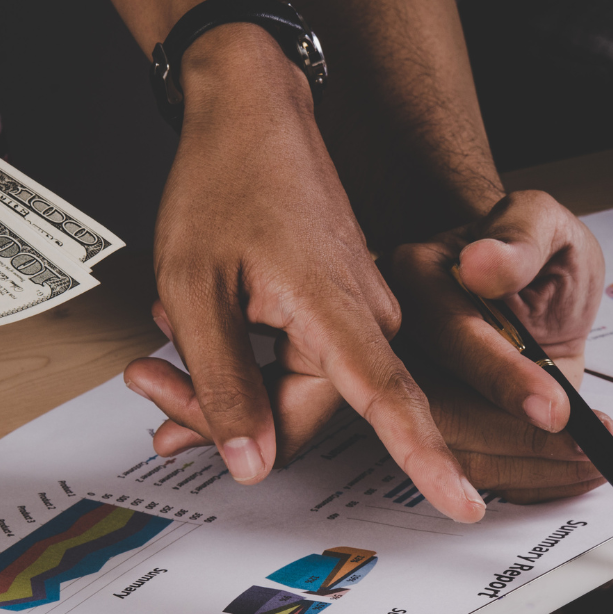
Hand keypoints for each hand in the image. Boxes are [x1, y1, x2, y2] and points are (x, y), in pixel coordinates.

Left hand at [118, 26, 481, 519]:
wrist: (249, 108)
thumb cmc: (226, 179)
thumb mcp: (195, 289)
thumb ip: (223, 384)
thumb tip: (250, 464)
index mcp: (338, 311)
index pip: (393, 405)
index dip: (427, 462)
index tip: (463, 505)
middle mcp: (365, 317)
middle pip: (299, 414)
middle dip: (221, 414)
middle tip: (149, 383)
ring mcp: (355, 311)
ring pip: (288, 391)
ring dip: (222, 386)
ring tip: (158, 352)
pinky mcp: (338, 306)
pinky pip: (292, 362)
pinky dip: (240, 361)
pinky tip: (192, 336)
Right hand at [384, 190, 612, 501]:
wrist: (532, 286)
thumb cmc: (532, 248)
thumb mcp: (542, 220)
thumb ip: (521, 236)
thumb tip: (482, 263)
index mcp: (417, 278)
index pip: (451, 338)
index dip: (502, 378)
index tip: (557, 408)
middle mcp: (407, 343)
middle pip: (449, 415)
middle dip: (529, 441)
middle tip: (596, 445)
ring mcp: (424, 393)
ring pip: (468, 455)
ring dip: (545, 468)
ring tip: (609, 453)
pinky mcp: (452, 429)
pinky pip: (488, 472)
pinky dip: (546, 480)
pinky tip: (588, 465)